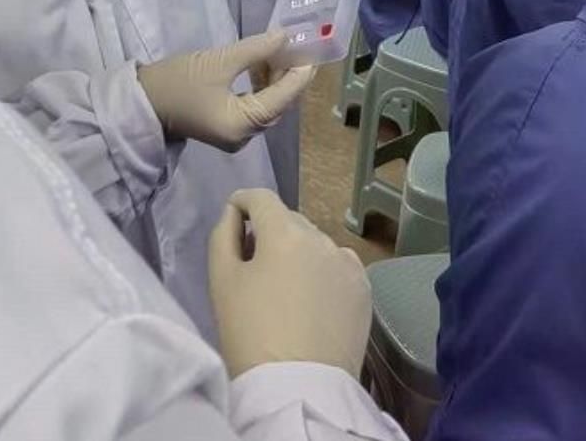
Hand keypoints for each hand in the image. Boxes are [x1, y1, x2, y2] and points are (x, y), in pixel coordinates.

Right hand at [136, 31, 313, 152]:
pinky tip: (263, 66)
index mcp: (243, 125)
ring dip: (276, 81)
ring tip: (283, 51)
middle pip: (277, 105)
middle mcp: (244, 136)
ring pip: (267, 106)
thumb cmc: (178, 82)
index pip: (282, 98)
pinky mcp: (227, 126)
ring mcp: (236, 134)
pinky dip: (261, 88)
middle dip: (291, 77)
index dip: (300, 75)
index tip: (313, 52)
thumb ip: (255, 50)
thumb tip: (285, 36)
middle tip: (301, 48)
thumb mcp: (219, 61)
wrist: (143, 101)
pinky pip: (254, 107)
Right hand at [209, 189, 370, 379]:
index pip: (261, 197)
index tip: (235, 219)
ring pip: (315, 243)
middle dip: (271, 232)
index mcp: (283, 231)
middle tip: (256, 265)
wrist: (298, 389)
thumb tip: (235, 213)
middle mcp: (320, 238)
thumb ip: (223, 234)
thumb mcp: (221, 280)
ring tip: (287, 288)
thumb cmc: (251, 333)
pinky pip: (338, 265)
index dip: (243, 202)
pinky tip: (314, 300)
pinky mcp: (363, 290)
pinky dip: (324, 272)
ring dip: (299, 252)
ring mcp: (347, 263)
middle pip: (288, 219)